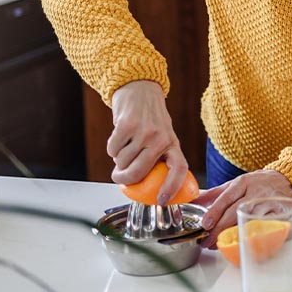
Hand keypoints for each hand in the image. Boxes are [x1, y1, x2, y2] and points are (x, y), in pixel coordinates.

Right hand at [108, 80, 187, 204]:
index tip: (161, 200)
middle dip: (124, 179)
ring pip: (122, 161)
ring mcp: (145, 131)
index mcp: (173, 144)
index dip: (172, 186)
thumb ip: (157, 159)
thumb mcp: (162, 138)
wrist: (141, 90)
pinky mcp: (127, 125)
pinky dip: (111, 147)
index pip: (179, 168)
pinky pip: (113, 149)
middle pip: (139, 172)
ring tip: (125, 145)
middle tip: (118, 177)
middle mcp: (162, 138)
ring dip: (118, 158)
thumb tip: (144, 188)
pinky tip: (119, 136)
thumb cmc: (150, 120)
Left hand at [194, 170, 291, 248]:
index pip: (226, 197)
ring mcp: (269, 203)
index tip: (205, 224)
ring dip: (234, 235)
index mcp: (243, 183)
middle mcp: (256, 192)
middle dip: (220, 229)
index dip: (215, 211)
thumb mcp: (236, 183)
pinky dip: (256, 235)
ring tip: (220, 244)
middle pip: (235, 212)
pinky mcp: (281, 213)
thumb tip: (194, 202)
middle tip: (207, 241)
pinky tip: (245, 243)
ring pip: (250, 221)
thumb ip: (216, 194)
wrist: (287, 179)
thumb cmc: (258, 184)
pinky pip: (267, 227)